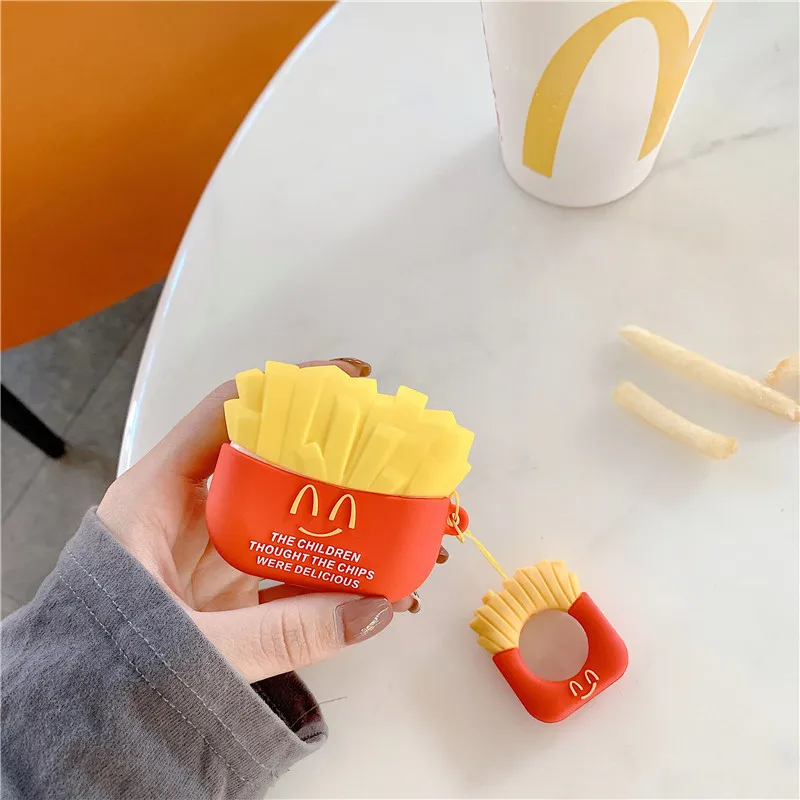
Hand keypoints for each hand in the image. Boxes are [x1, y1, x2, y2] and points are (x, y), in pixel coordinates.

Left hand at [97, 359, 447, 682]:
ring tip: (403, 534)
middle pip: (272, 461)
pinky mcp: (228, 590)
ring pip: (287, 516)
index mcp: (158, 493)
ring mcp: (212, 551)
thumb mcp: (191, 645)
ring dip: (344, 523)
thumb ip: (283, 633)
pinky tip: (374, 588)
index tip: (352, 383)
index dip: (290, 390)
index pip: (228, 412)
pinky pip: (288, 567)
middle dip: (339, 462)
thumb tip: (373, 610)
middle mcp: (189, 510)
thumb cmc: (102, 666)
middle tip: (396, 467)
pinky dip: (330, 574)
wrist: (76, 721)